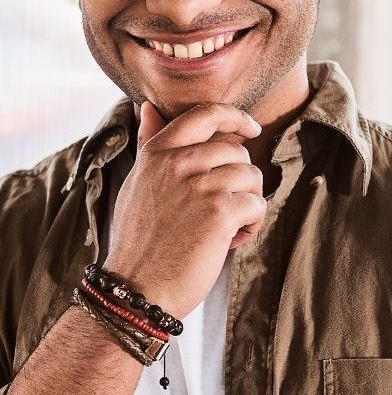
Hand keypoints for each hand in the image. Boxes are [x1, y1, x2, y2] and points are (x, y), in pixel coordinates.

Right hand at [102, 101, 266, 317]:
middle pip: (236, 149)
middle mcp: (177, 163)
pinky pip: (257, 204)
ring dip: (246, 203)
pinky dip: (251, 225)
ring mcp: (199, 185)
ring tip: (223, 227)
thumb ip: (149, 144)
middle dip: (238, 178)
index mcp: (157, 153)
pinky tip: (228, 241)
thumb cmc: (138, 240)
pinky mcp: (220, 212)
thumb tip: (148, 108)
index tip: (249, 129)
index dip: (234, 116)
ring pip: (251, 176)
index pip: (204, 114)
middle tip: (220, 207)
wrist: (136, 286)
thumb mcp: (137, 184)